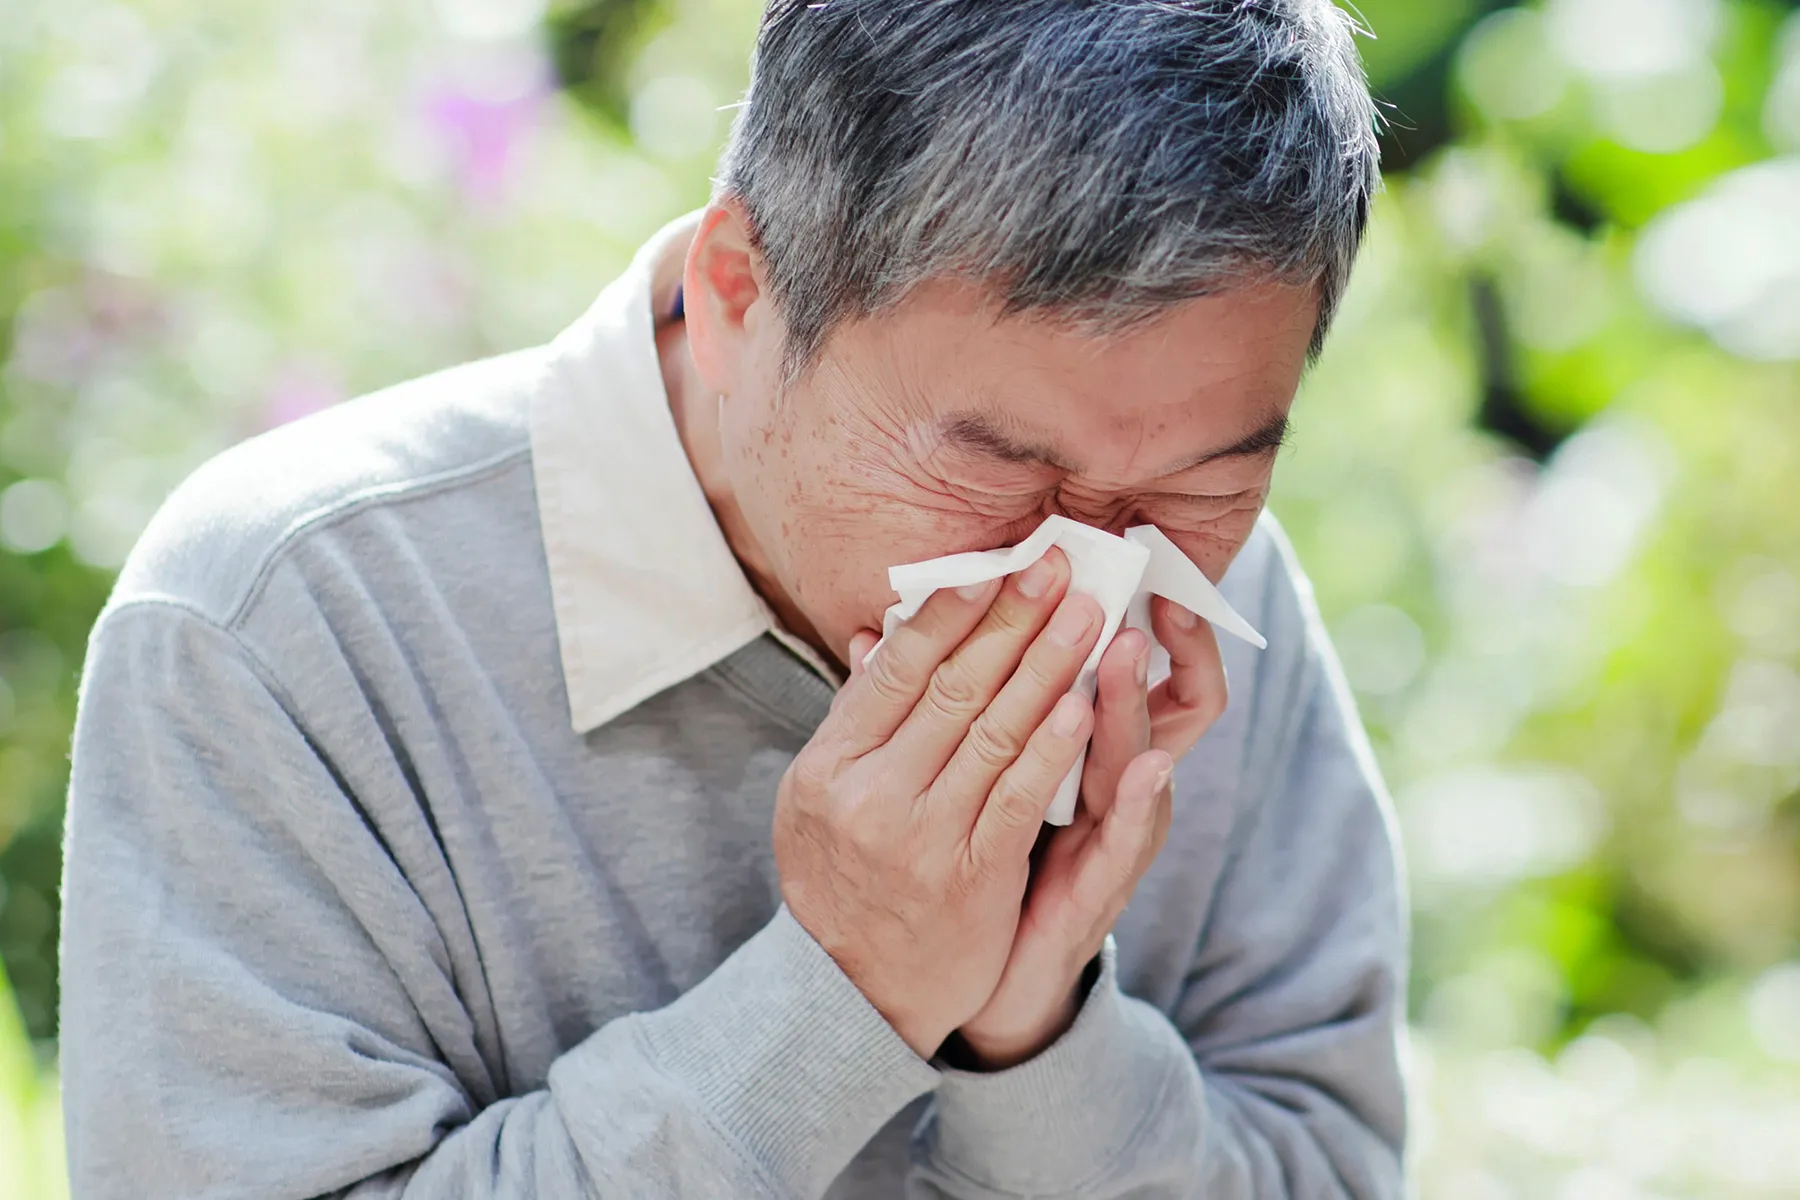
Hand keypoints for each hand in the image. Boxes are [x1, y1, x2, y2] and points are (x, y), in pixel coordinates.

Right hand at [773, 549, 1105, 1057]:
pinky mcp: (971, 877)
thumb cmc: (839, 875)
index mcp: (830, 765)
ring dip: (1046, 668)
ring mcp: (922, 837)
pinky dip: (1053, 747)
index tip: (993, 565)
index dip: (949, 612)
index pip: (897, 669)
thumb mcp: (818, 796)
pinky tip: (1084, 703)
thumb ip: (857, 719)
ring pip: (993, 733)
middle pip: (952, 689)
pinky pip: (1019, 798)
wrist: (850, 990)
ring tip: (1087, 617)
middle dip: (1011, 622)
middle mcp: (871, 795)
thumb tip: (878, 635)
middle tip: (1058, 570)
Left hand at [956, 597, 1228, 1067]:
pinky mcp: (1105, 889)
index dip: (1120, 616)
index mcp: (1073, 750)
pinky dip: (1137, 803)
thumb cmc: (983, 864)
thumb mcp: (972, 778)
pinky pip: (1128, 842)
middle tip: (1139, 576)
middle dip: (1132, 635)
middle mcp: (1106, 785)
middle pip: (1137, 699)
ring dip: (1136, 702)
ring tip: (1134, 643)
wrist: (995, 981)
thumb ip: (944, 711)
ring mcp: (1112, 836)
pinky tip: (1147, 766)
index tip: (1109, 553)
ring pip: (1139, 758)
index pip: (1114, 669)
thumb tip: (882, 632)